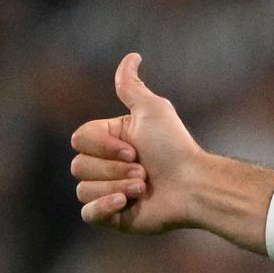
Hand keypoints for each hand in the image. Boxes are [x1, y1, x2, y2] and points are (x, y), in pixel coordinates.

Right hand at [70, 53, 204, 232]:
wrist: (195, 185)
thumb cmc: (176, 147)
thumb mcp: (154, 110)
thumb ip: (132, 87)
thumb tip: (132, 56)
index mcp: (108, 141)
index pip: (78, 140)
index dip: (103, 147)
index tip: (134, 149)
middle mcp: (104, 165)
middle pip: (78, 166)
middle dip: (114, 169)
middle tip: (144, 171)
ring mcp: (106, 191)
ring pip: (83, 189)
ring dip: (117, 186)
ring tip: (144, 187)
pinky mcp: (112, 216)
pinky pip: (88, 214)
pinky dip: (104, 207)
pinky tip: (126, 203)